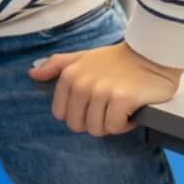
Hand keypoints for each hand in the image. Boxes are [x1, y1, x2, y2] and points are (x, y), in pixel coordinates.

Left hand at [29, 43, 182, 136]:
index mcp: (69, 76)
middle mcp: (82, 84)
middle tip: (108, 110)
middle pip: (77, 125)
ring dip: (111, 124)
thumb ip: (56, 65)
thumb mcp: (82, 57)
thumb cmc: (116, 60)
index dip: (77, 115)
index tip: (92, 106)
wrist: (150, 54)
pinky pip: (114, 127)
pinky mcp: (122, 99)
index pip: (60, 114)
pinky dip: (125, 124)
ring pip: (97, 129)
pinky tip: (131, 111)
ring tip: (120, 109)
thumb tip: (33, 74)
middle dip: (93, 123)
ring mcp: (101, 91)